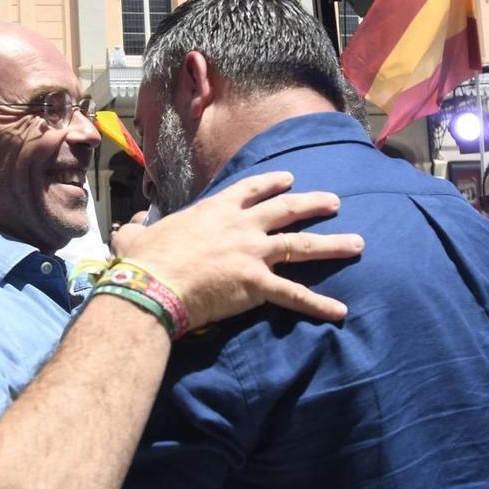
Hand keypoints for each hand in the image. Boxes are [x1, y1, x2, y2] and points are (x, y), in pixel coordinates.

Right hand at [110, 171, 363, 329]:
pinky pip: (295, 295)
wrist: (153, 285)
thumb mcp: (136, 237)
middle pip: (287, 209)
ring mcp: (254, 253)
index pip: (251, 189)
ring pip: (302, 245)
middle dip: (313, 203)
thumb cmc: (143, 262)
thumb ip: (138, 230)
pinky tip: (341, 310)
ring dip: (333, 244)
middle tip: (335, 201)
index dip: (272, 183)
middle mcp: (242, 226)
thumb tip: (129, 229)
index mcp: (215, 210)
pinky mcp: (258, 284)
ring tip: (358, 243)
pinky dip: (320, 304)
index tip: (289, 178)